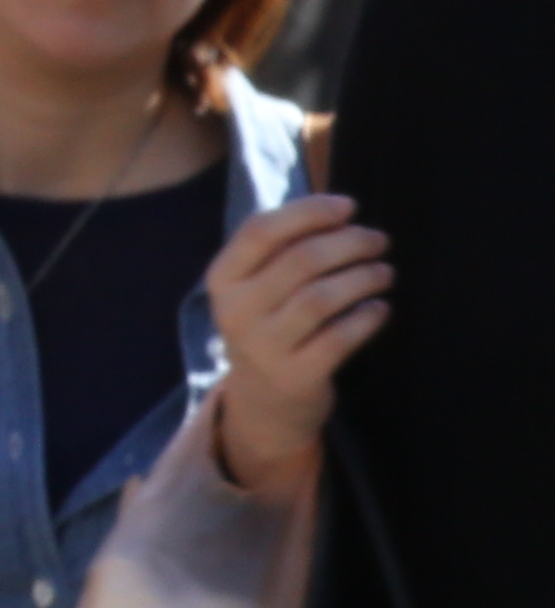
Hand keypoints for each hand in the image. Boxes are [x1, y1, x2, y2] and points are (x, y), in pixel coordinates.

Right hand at [207, 194, 389, 495]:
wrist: (263, 401)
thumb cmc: (269, 325)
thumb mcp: (256, 288)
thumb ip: (281, 250)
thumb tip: (339, 210)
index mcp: (223, 279)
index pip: (260, 230)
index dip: (308, 212)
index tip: (348, 206)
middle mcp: (236, 311)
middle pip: (300, 261)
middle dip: (349, 243)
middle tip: (378, 240)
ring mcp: (263, 346)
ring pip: (321, 298)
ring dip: (362, 278)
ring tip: (384, 272)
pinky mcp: (296, 376)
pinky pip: (340, 338)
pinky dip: (366, 319)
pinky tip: (380, 309)